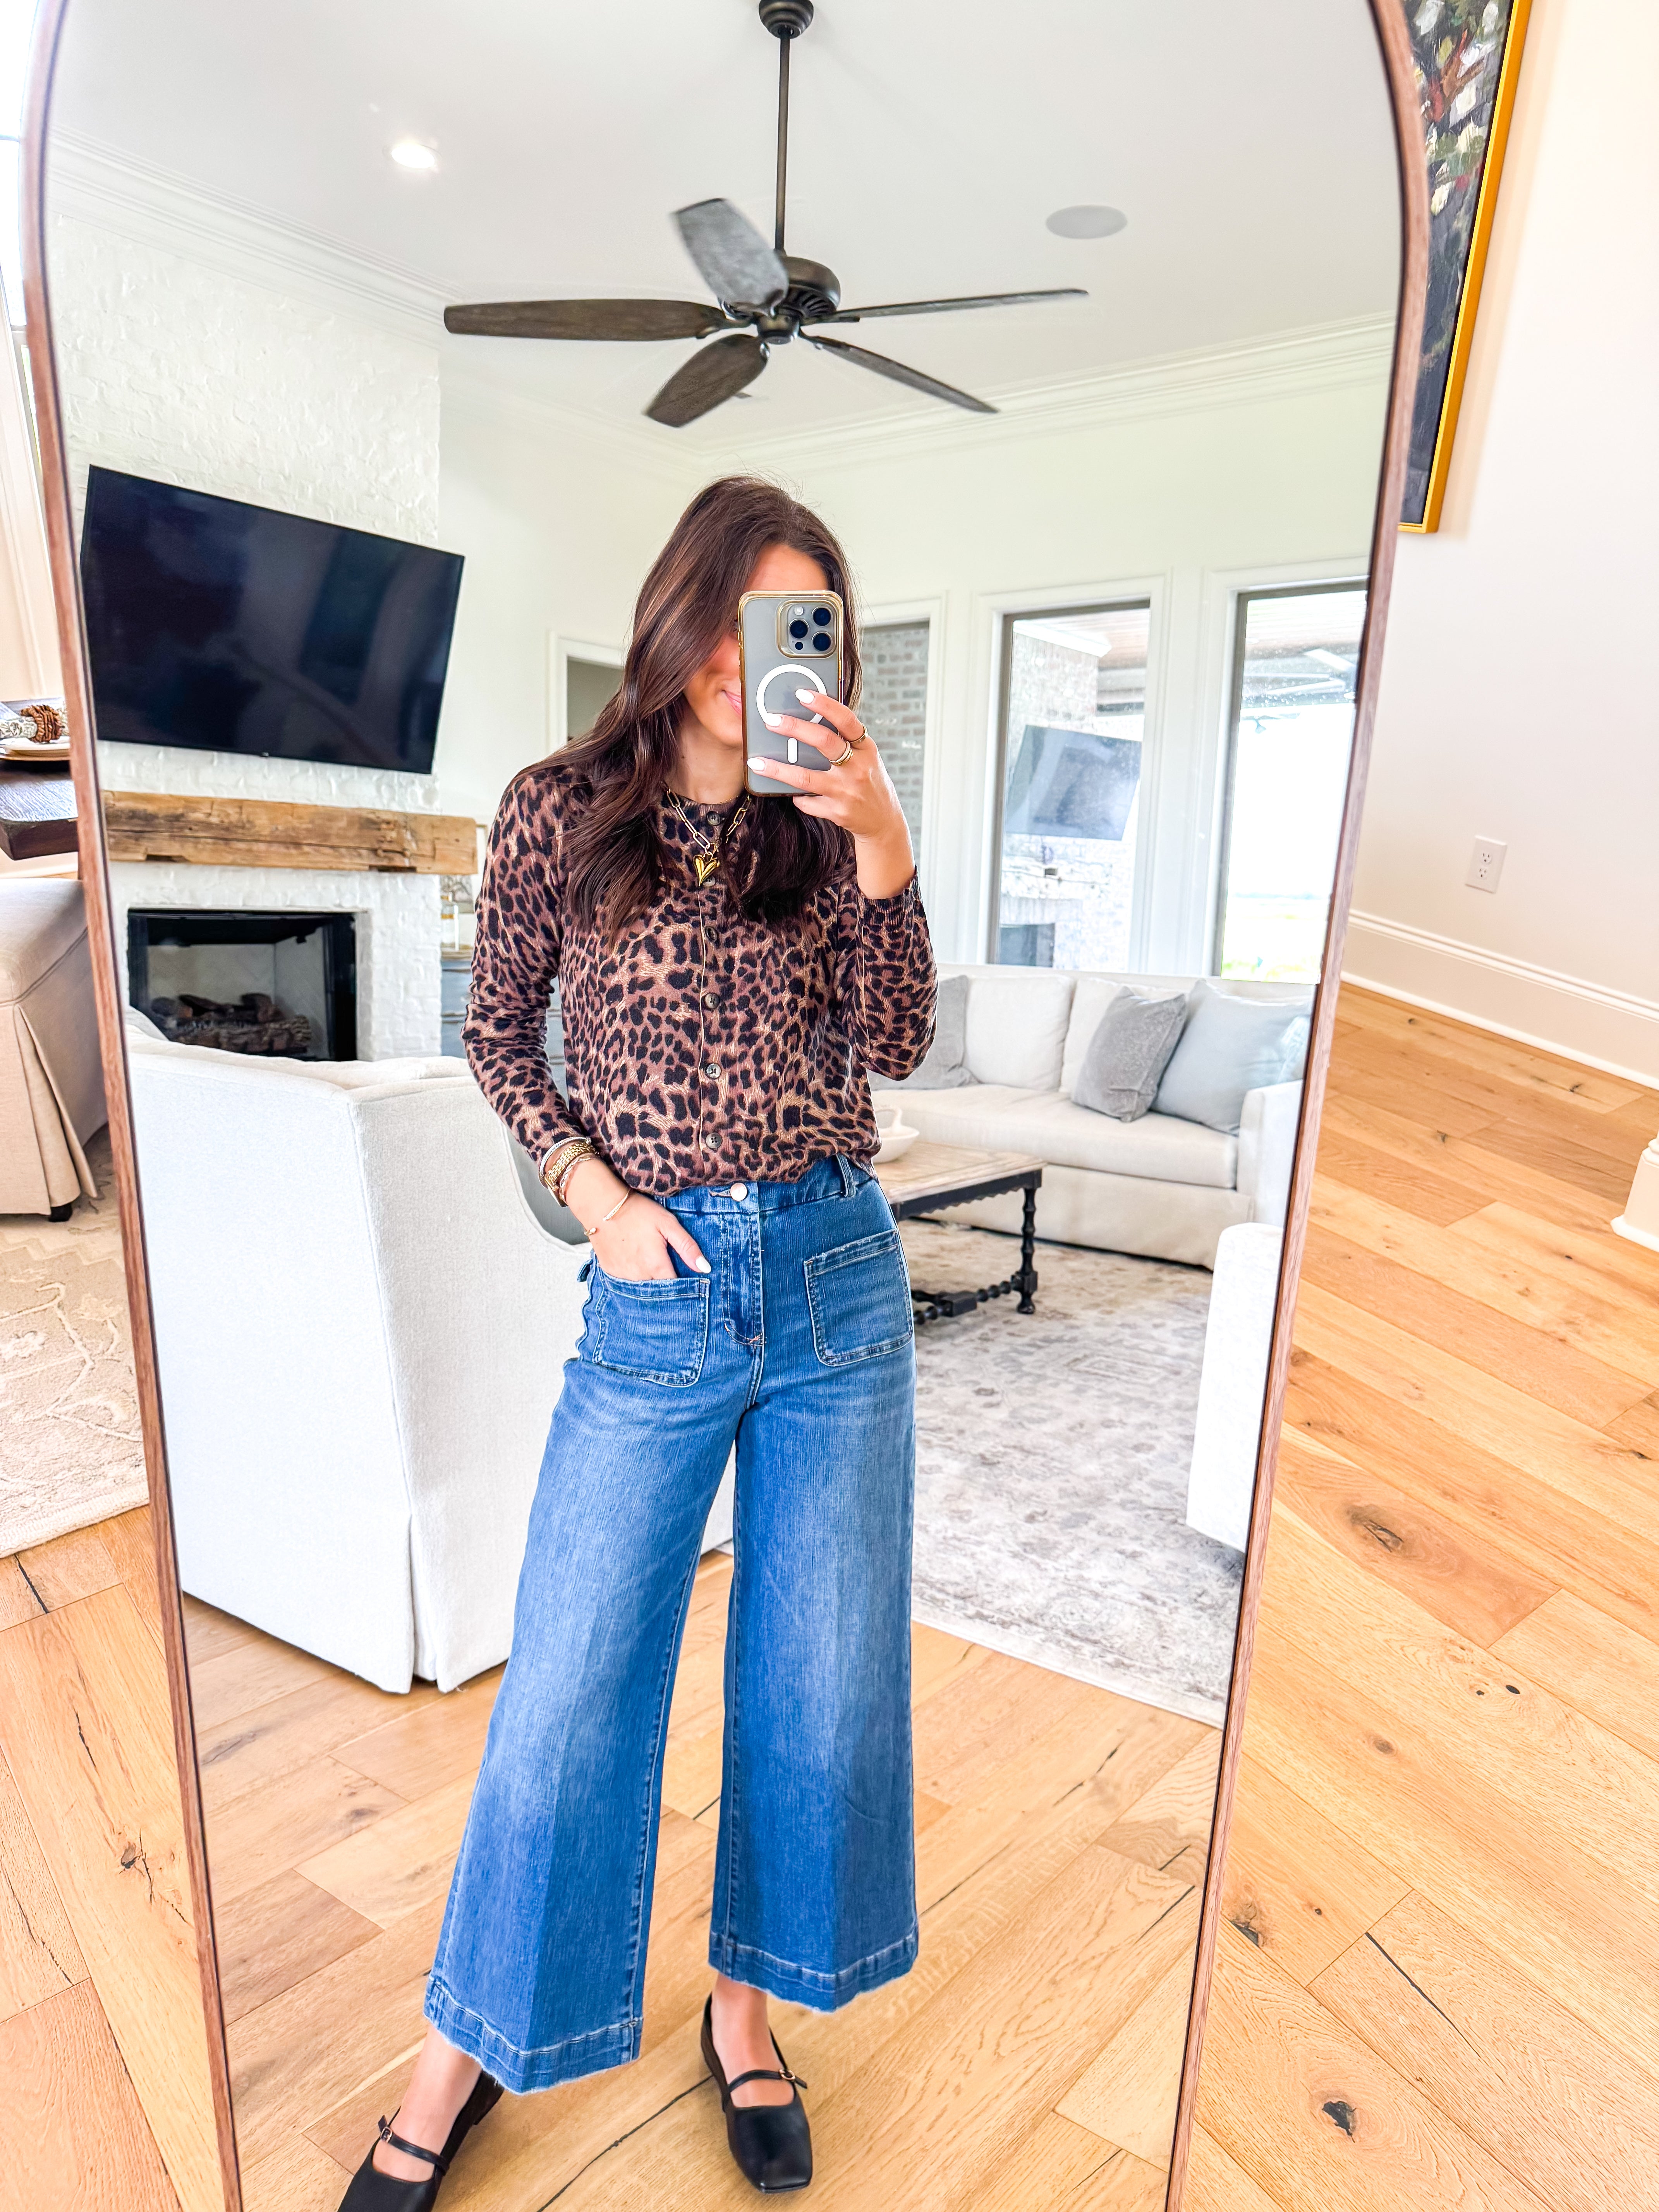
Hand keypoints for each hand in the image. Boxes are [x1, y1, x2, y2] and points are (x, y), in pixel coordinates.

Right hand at [566, 1158, 708, 1281]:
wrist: (602, 1205)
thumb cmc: (637, 1211)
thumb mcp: (668, 1224)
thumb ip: (687, 1247)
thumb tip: (705, 1268)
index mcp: (656, 1265)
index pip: (675, 1288)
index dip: (683, 1286)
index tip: (688, 1278)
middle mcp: (638, 1276)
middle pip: (658, 1291)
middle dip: (666, 1285)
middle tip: (668, 1269)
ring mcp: (622, 1275)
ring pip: (642, 1288)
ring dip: (649, 1281)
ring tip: (652, 1264)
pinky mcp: (610, 1272)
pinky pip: (626, 1282)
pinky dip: (634, 1277)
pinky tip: (635, 1262)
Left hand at [749, 692, 914, 898]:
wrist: (883, 821)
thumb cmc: (869, 781)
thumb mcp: (866, 757)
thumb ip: (845, 740)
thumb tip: (810, 717)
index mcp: (866, 748)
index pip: (846, 720)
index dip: (824, 705)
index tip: (802, 694)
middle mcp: (858, 768)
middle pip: (824, 742)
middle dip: (794, 728)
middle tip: (771, 721)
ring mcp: (847, 791)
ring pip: (806, 778)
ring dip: (777, 769)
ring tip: (756, 762)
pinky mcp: (837, 812)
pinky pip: (807, 802)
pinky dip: (795, 796)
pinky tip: (788, 792)